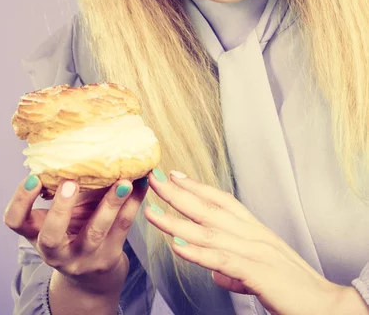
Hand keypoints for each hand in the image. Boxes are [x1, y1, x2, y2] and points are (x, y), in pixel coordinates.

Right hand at [3, 174, 148, 295]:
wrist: (93, 277)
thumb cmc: (73, 231)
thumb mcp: (60, 216)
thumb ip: (61, 189)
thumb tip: (74, 143)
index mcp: (37, 233)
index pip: (15, 221)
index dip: (20, 201)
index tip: (33, 178)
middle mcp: (55, 251)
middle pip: (50, 237)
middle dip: (61, 209)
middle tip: (70, 182)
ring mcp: (82, 258)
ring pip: (95, 232)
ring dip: (110, 204)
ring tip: (123, 181)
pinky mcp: (108, 258)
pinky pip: (122, 227)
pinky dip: (133, 202)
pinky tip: (141, 183)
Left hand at [145, 169, 345, 314]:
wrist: (324, 305)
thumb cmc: (291, 287)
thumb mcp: (260, 270)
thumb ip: (236, 266)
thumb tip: (215, 270)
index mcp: (253, 229)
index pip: (220, 200)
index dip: (196, 186)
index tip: (173, 175)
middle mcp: (251, 233)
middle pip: (208, 208)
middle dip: (177, 193)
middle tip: (153, 180)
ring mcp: (254, 250)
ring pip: (207, 231)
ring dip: (176, 221)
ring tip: (152, 211)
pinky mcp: (256, 272)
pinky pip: (221, 259)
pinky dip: (197, 252)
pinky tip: (177, 246)